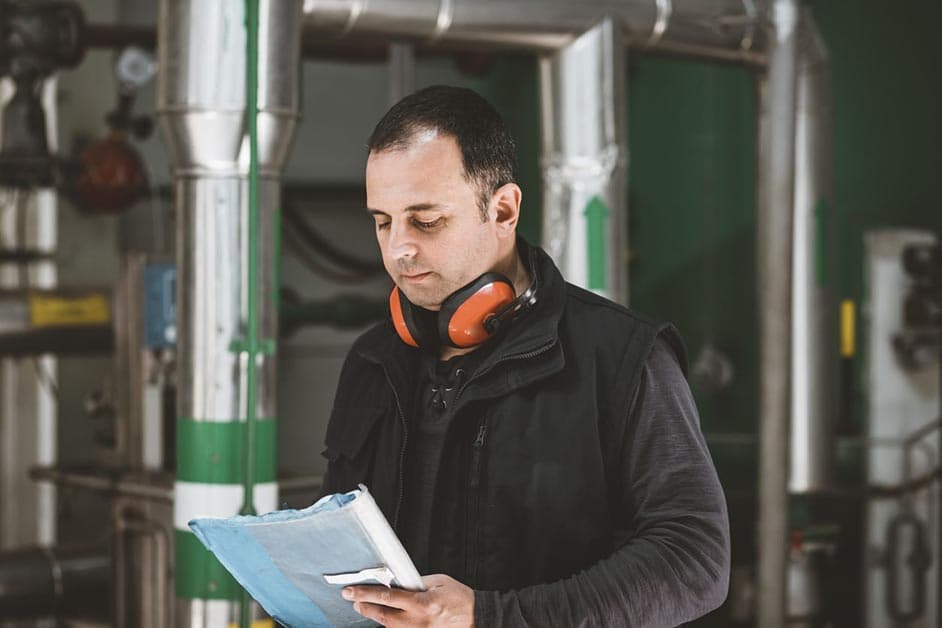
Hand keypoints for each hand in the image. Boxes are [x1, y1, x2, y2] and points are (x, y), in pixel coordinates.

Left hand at [343, 574, 474, 626]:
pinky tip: (386, 619)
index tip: (351, 591)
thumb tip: (396, 581)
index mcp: (423, 603)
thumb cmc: (459, 598)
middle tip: (353, 600)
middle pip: (382, 616)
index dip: (365, 594)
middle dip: (364, 607)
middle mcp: (418, 621)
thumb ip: (415, 582)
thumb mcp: (438, 582)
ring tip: (366, 608)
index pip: (387, 597)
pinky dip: (391, 626)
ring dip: (376, 617)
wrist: (476, 618)